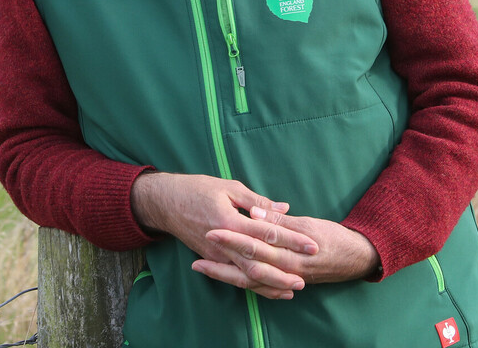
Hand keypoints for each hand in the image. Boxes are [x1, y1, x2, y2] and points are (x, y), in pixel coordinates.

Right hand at [130, 172, 318, 298]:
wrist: (165, 203)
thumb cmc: (198, 189)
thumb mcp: (229, 188)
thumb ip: (257, 202)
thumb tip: (284, 208)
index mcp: (231, 221)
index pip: (267, 233)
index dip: (291, 239)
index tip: (311, 245)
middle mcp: (224, 243)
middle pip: (259, 262)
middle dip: (284, 271)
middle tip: (306, 277)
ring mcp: (216, 255)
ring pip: (247, 276)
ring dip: (270, 284)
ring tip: (293, 288)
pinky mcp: (211, 260)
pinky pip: (235, 277)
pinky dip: (253, 286)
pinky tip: (268, 289)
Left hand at [194, 208, 380, 288]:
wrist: (357, 258)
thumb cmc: (333, 237)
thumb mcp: (309, 222)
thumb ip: (280, 219)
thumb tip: (255, 210)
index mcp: (290, 251)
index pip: (256, 243)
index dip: (232, 237)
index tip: (212, 228)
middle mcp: (285, 269)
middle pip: (246, 264)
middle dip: (221, 256)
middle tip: (199, 245)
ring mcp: (283, 279)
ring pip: (247, 280)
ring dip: (222, 273)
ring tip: (198, 265)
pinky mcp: (284, 283)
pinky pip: (257, 287)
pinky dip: (238, 283)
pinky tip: (222, 278)